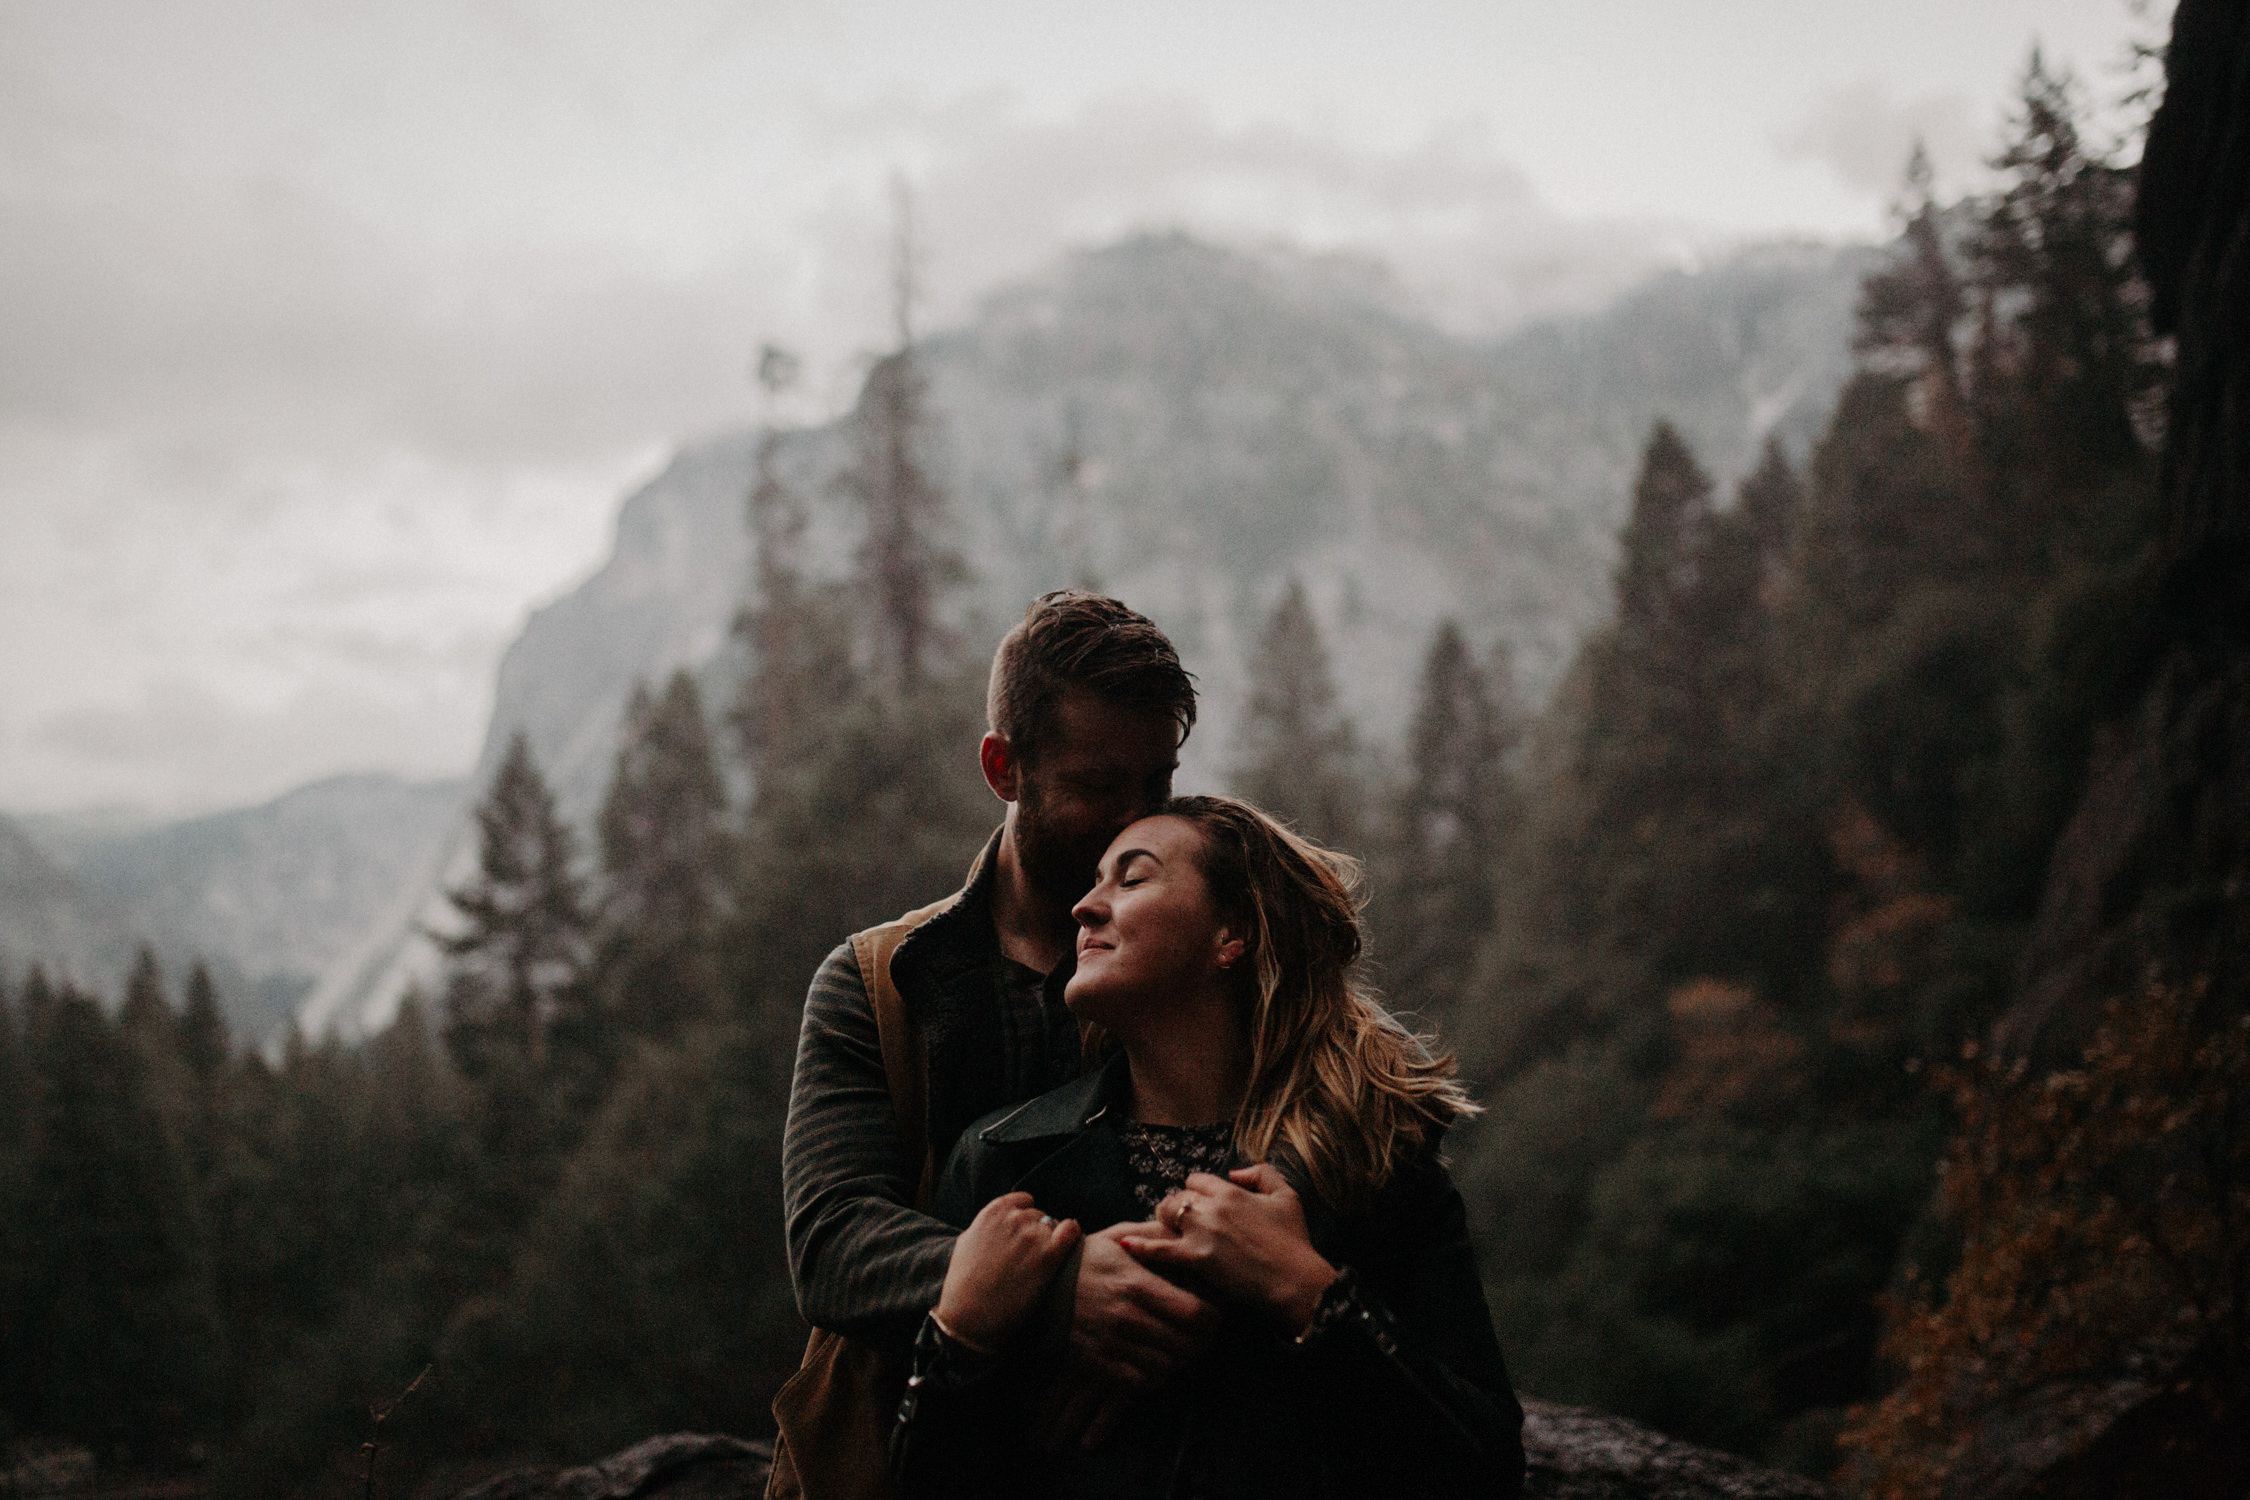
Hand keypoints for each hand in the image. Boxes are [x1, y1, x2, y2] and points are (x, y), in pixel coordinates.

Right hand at [935, 1192, 1080, 1350]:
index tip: (1023, 1235)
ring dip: (1049, 1242)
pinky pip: (1071, 1231)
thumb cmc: (964, 1284)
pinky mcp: (1048, 1256)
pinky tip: (1067, 1246)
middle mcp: (1014, 1218)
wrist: (971, 1316)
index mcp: (994, 1211)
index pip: (1024, 1201)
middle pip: (1040, 1216)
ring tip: (1035, 1267)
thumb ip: (987, 1226)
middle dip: (1036, 1233)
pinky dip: (1072, 1235)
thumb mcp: (967, 1242)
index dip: (1025, 1219)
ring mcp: (1032, 1235)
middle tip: (1027, 1258)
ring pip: (1053, 1228)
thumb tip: (1001, 1222)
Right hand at [1067, 1221, 1216, 1386]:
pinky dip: (1155, 1376)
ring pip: (1169, 1368)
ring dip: (1180, 1361)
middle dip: (1203, 1341)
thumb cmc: (1082, 1260)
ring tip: (1179, 1348)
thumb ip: (1153, 1236)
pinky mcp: (1099, 1364)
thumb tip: (1184, 1232)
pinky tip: (1154, 1361)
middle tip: (1203, 1335)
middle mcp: (1128, 1318)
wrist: (1036, 1289)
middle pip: (1189, 1345)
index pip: (1196, 1313)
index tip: (1213, 1314)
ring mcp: (1113, 1344)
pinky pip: (1142, 1383)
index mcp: (1138, 1284)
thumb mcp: (1116, 1238)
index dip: (1213, 1318)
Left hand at [1121, 1164, 1336, 1328]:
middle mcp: (1212, 1207)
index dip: (1196, 1192)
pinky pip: (1159, 1249)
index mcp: (1231, 1191)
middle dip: (1177, 1206)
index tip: (1201, 1205)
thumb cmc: (1293, 1241)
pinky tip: (1124, 1245)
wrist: (1295, 1281)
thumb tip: (1234, 1172)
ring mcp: (1201, 1233)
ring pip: (1165, 1214)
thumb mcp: (1287, 1196)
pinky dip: (1140, 1246)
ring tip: (1165, 1232)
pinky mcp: (1196, 1259)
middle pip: (1177, 1196)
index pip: (1196, 1180)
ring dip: (1163, 1221)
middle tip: (1182, 1222)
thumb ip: (1262, 1173)